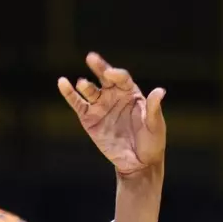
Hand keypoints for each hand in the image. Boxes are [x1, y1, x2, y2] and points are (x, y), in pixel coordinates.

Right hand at [58, 52, 166, 179]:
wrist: (139, 163)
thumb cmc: (152, 142)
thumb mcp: (155, 125)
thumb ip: (154, 108)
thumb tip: (160, 91)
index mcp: (131, 94)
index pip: (122, 79)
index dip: (117, 75)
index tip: (111, 74)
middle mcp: (114, 96)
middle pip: (105, 78)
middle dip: (99, 68)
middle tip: (91, 58)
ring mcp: (100, 106)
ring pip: (90, 90)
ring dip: (85, 85)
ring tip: (82, 83)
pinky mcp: (89, 119)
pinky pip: (77, 103)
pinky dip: (69, 93)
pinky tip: (62, 82)